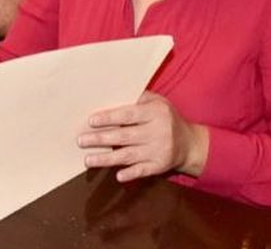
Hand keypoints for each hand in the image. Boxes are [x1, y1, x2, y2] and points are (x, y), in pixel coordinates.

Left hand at [78, 92, 209, 181]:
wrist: (189, 143)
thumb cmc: (167, 119)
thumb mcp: (159, 103)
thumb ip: (140, 99)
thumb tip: (113, 96)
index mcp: (156, 112)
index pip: (129, 115)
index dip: (109, 118)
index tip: (91, 121)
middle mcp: (158, 131)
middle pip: (125, 136)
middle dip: (101, 139)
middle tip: (81, 140)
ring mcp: (159, 150)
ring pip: (129, 155)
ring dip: (107, 159)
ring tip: (88, 160)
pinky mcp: (160, 166)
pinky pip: (142, 171)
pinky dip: (130, 173)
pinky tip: (117, 175)